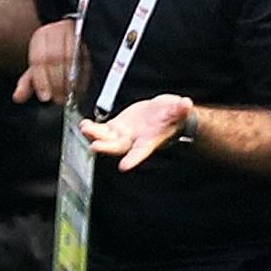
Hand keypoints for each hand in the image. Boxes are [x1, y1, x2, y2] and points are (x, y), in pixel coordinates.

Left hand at [14, 19, 85, 104]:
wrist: (70, 32)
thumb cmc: (52, 51)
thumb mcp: (38, 65)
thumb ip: (27, 82)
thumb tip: (18, 97)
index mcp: (40, 37)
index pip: (38, 59)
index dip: (41, 80)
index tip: (45, 97)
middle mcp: (55, 32)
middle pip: (54, 57)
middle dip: (56, 82)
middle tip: (58, 98)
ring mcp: (72, 34)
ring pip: (70, 57)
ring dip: (69, 80)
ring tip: (68, 95)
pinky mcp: (86, 41)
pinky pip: (85, 59)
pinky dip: (82, 76)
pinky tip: (79, 88)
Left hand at [79, 94, 193, 170]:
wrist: (164, 112)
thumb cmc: (173, 115)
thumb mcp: (179, 110)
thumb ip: (181, 109)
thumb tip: (187, 103)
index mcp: (150, 140)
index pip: (142, 151)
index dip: (134, 159)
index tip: (124, 166)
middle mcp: (135, 140)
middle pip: (119, 147)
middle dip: (107, 147)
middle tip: (95, 147)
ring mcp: (124, 134)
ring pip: (107, 138)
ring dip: (95, 134)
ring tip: (85, 128)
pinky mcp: (117, 126)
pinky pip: (102, 129)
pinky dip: (93, 128)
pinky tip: (84, 125)